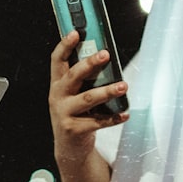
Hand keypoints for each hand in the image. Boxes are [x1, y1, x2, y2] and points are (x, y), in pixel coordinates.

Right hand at [48, 30, 128, 163]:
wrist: (69, 148)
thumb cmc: (76, 115)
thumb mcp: (73, 95)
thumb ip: (84, 79)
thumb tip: (106, 58)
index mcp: (57, 84)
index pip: (57, 60)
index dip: (65, 45)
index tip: (76, 32)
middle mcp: (57, 96)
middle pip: (73, 76)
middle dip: (89, 64)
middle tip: (105, 54)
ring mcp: (64, 113)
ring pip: (87, 99)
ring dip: (107, 91)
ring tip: (123, 85)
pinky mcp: (74, 130)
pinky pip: (98, 121)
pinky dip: (114, 118)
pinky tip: (125, 113)